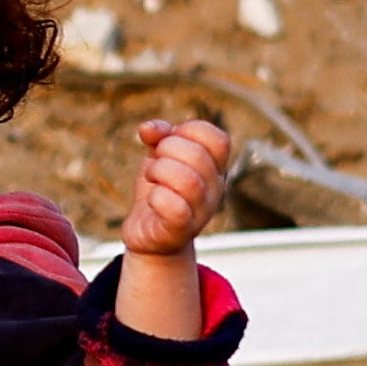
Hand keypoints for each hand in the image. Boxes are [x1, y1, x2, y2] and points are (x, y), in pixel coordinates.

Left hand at [123, 113, 232, 254]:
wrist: (149, 236)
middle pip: (197, 155)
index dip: (188, 131)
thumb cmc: (159, 190)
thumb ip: (159, 137)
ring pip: (187, 181)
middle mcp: (214, 190)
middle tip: (155, 164)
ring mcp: (201, 212)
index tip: (167, 141)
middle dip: (166, 150)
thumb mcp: (159, 157)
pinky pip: (175, 208)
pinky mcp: (180, 231)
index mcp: (214, 168)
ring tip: (152, 179)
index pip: (218, 139)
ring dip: (159, 172)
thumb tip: (148, 129)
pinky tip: (152, 200)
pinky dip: (157, 197)